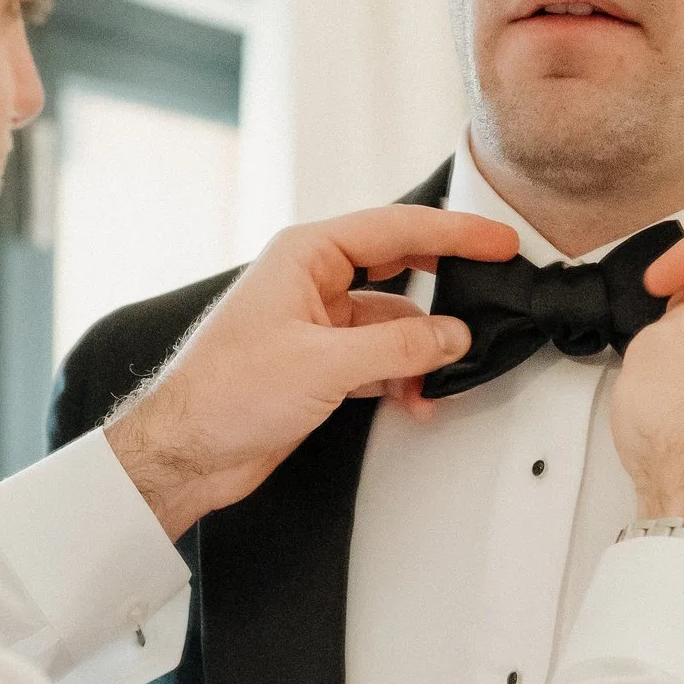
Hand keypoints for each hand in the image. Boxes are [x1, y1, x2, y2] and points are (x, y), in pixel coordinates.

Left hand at [104, 205, 513, 540]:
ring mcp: (315, 324)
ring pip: (391, 324)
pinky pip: (376, 359)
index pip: (397, 230)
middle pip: (399, 269)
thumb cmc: (222, 394)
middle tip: (493, 288)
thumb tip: (452, 336)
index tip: (499, 240)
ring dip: (420, 352)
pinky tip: (415, 397)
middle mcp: (310, 281)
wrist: (185, 453)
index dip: (455, 233)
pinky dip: (400, 377)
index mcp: (305, 255)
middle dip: (444, 287)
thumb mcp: (325, 365)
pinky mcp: (317, 366)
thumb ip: (399, 349)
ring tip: (443, 377)